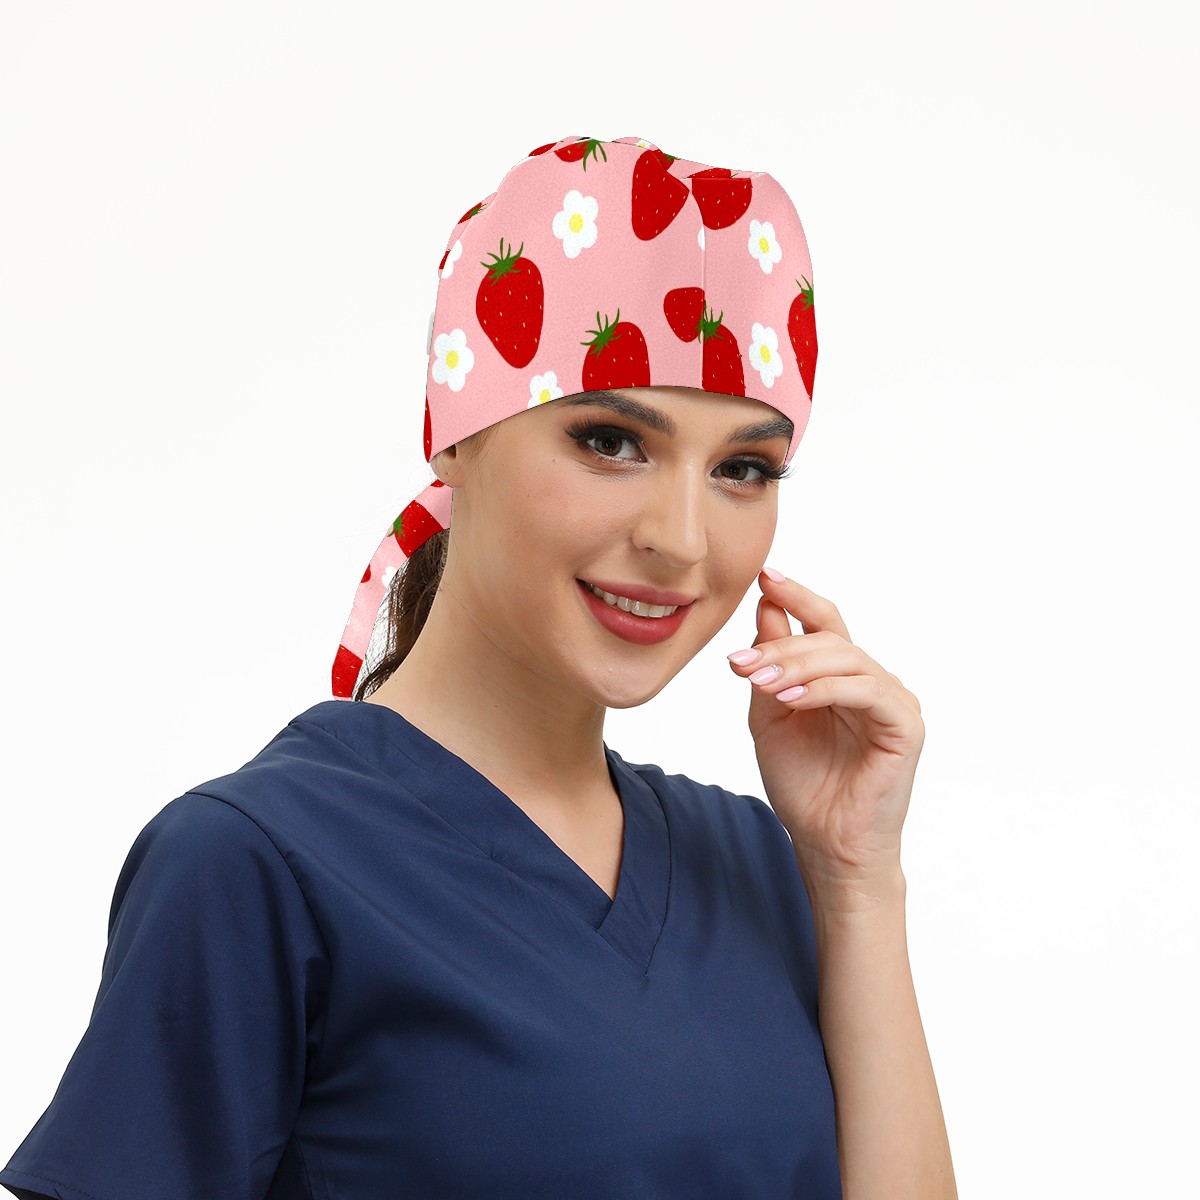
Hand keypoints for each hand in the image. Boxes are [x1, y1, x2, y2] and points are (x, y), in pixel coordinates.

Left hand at [726, 568, 924, 894]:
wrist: (826, 843)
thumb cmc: (803, 784)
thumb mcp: (771, 715)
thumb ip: (770, 665)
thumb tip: (765, 608)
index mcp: (841, 676)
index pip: (823, 621)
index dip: (796, 595)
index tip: (764, 575)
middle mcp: (871, 681)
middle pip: (829, 638)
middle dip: (780, 644)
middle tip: (740, 662)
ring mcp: (892, 701)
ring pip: (845, 659)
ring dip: (797, 665)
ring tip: (759, 681)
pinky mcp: (905, 726)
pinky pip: (865, 692)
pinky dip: (825, 690)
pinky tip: (791, 699)